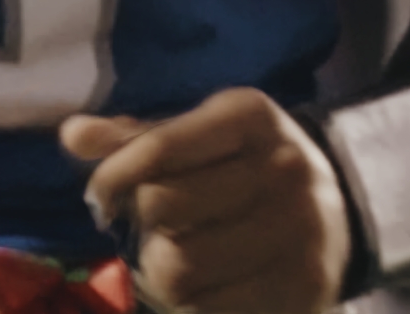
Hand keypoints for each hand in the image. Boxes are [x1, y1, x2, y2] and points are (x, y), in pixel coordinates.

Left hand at [63, 90, 350, 313]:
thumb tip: (72, 135)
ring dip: (159, 271)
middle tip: (156, 229)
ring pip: (178, 267)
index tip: (102, 197)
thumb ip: (137, 139)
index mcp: (251, 115)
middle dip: (143, 224)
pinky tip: (202, 289)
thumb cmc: (244, 169)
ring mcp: (297, 231)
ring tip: (177, 259)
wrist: (337, 214)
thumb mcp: (199, 138)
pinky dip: (188, 306)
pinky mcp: (300, 288)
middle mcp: (283, 168)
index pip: (159, 148)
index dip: (113, 177)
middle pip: (162, 207)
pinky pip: (206, 310)